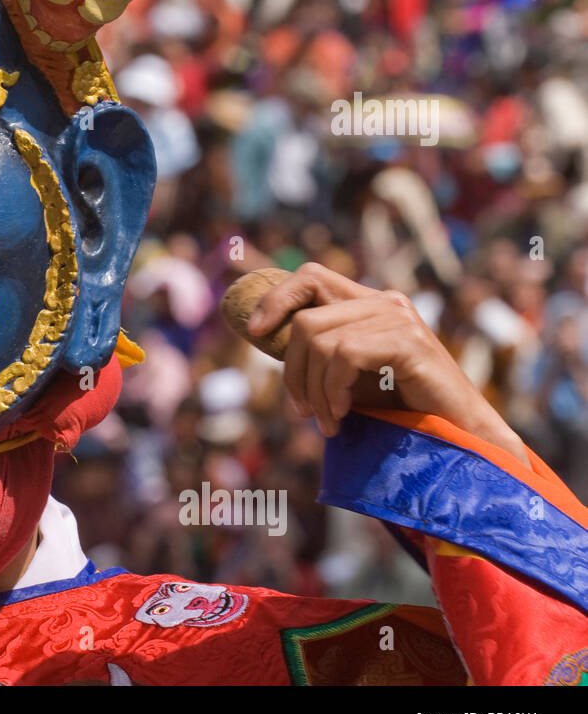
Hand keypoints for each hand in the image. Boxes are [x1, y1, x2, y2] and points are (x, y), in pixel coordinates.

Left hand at [247, 263, 529, 466]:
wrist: (459, 436)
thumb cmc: (403, 410)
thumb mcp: (349, 375)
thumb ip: (317, 353)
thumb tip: (262, 335)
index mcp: (369, 304)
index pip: (310, 276)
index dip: (276, 298)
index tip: (254, 330)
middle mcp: (384, 302)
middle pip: (304, 317)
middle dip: (292, 371)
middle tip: (303, 411)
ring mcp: (399, 317)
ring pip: (318, 339)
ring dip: (313, 390)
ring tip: (327, 421)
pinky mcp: (409, 341)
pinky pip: (343, 355)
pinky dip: (332, 390)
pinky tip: (343, 414)